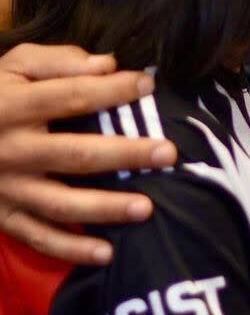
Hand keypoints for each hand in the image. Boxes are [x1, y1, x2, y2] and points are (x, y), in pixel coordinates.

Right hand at [0, 43, 176, 263]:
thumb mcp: (15, 65)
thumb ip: (59, 61)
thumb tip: (109, 64)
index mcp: (15, 106)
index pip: (71, 96)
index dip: (112, 90)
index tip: (149, 86)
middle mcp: (12, 150)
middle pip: (76, 154)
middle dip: (126, 155)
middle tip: (168, 153)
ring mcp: (7, 189)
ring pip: (61, 203)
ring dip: (106, 208)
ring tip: (147, 208)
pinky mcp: (4, 217)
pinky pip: (39, 238)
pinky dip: (71, 248)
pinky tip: (107, 253)